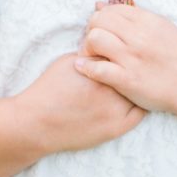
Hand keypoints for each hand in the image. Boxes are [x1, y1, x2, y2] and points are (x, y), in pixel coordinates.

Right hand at [17, 52, 146, 155]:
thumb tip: (109, 46)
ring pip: (139, 92)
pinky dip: (139, 104)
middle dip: (134, 68)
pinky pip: (139, 113)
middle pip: (134, 72)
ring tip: (139, 80)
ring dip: (138, 86)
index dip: (125, 52)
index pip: (123, 54)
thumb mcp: (69, 61)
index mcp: (99, 69)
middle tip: (138, 64)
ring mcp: (115, 111)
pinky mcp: (116, 129)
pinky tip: (135, 98)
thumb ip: (92, 54)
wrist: (37, 122)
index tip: (126, 52)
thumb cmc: (50, 88)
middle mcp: (110, 89)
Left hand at [75, 1, 176, 114]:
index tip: (103, 31)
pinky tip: (84, 68)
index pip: (110, 9)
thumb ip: (131, 15)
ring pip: (95, 39)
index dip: (101, 19)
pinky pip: (97, 69)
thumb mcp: (160, 27)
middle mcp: (138, 36)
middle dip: (91, 30)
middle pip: (98, 21)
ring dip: (88, 47)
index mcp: (146, 21)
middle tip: (94, 44)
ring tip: (93, 56)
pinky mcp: (128, 80)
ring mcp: (132, 58)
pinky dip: (86, 67)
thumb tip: (100, 4)